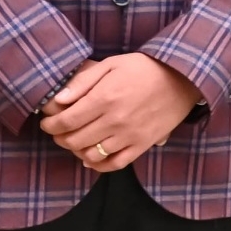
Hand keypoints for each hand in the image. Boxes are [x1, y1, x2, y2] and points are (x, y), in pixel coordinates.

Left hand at [40, 53, 199, 172]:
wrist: (183, 78)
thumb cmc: (144, 68)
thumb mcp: (112, 65)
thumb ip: (83, 82)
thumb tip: (58, 100)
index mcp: (105, 99)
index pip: (66, 121)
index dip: (51, 125)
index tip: (47, 122)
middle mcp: (115, 121)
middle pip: (75, 140)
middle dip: (59, 137)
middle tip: (58, 131)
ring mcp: (130, 136)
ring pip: (91, 155)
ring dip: (77, 150)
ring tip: (75, 142)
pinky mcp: (142, 145)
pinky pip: (115, 164)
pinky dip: (99, 165)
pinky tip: (92, 158)